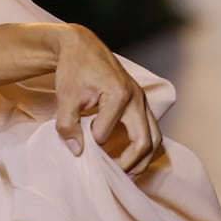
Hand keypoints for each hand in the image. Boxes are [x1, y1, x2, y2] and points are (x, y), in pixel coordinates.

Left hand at [52, 25, 162, 175]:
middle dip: (130, 164)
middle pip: (145, 142)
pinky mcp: (140, 101)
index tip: (80, 144)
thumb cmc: (74, 68)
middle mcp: (136, 97)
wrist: (81, 45)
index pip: (105, 134)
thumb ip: (68, 125)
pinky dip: (143, 146)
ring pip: (154, 138)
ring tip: (125, 173)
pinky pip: (151, 130)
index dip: (91, 144)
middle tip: (113, 176)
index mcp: (118, 94)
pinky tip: (129, 156)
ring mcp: (142, 99)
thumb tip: (77, 151)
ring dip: (142, 159)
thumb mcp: (65, 96)